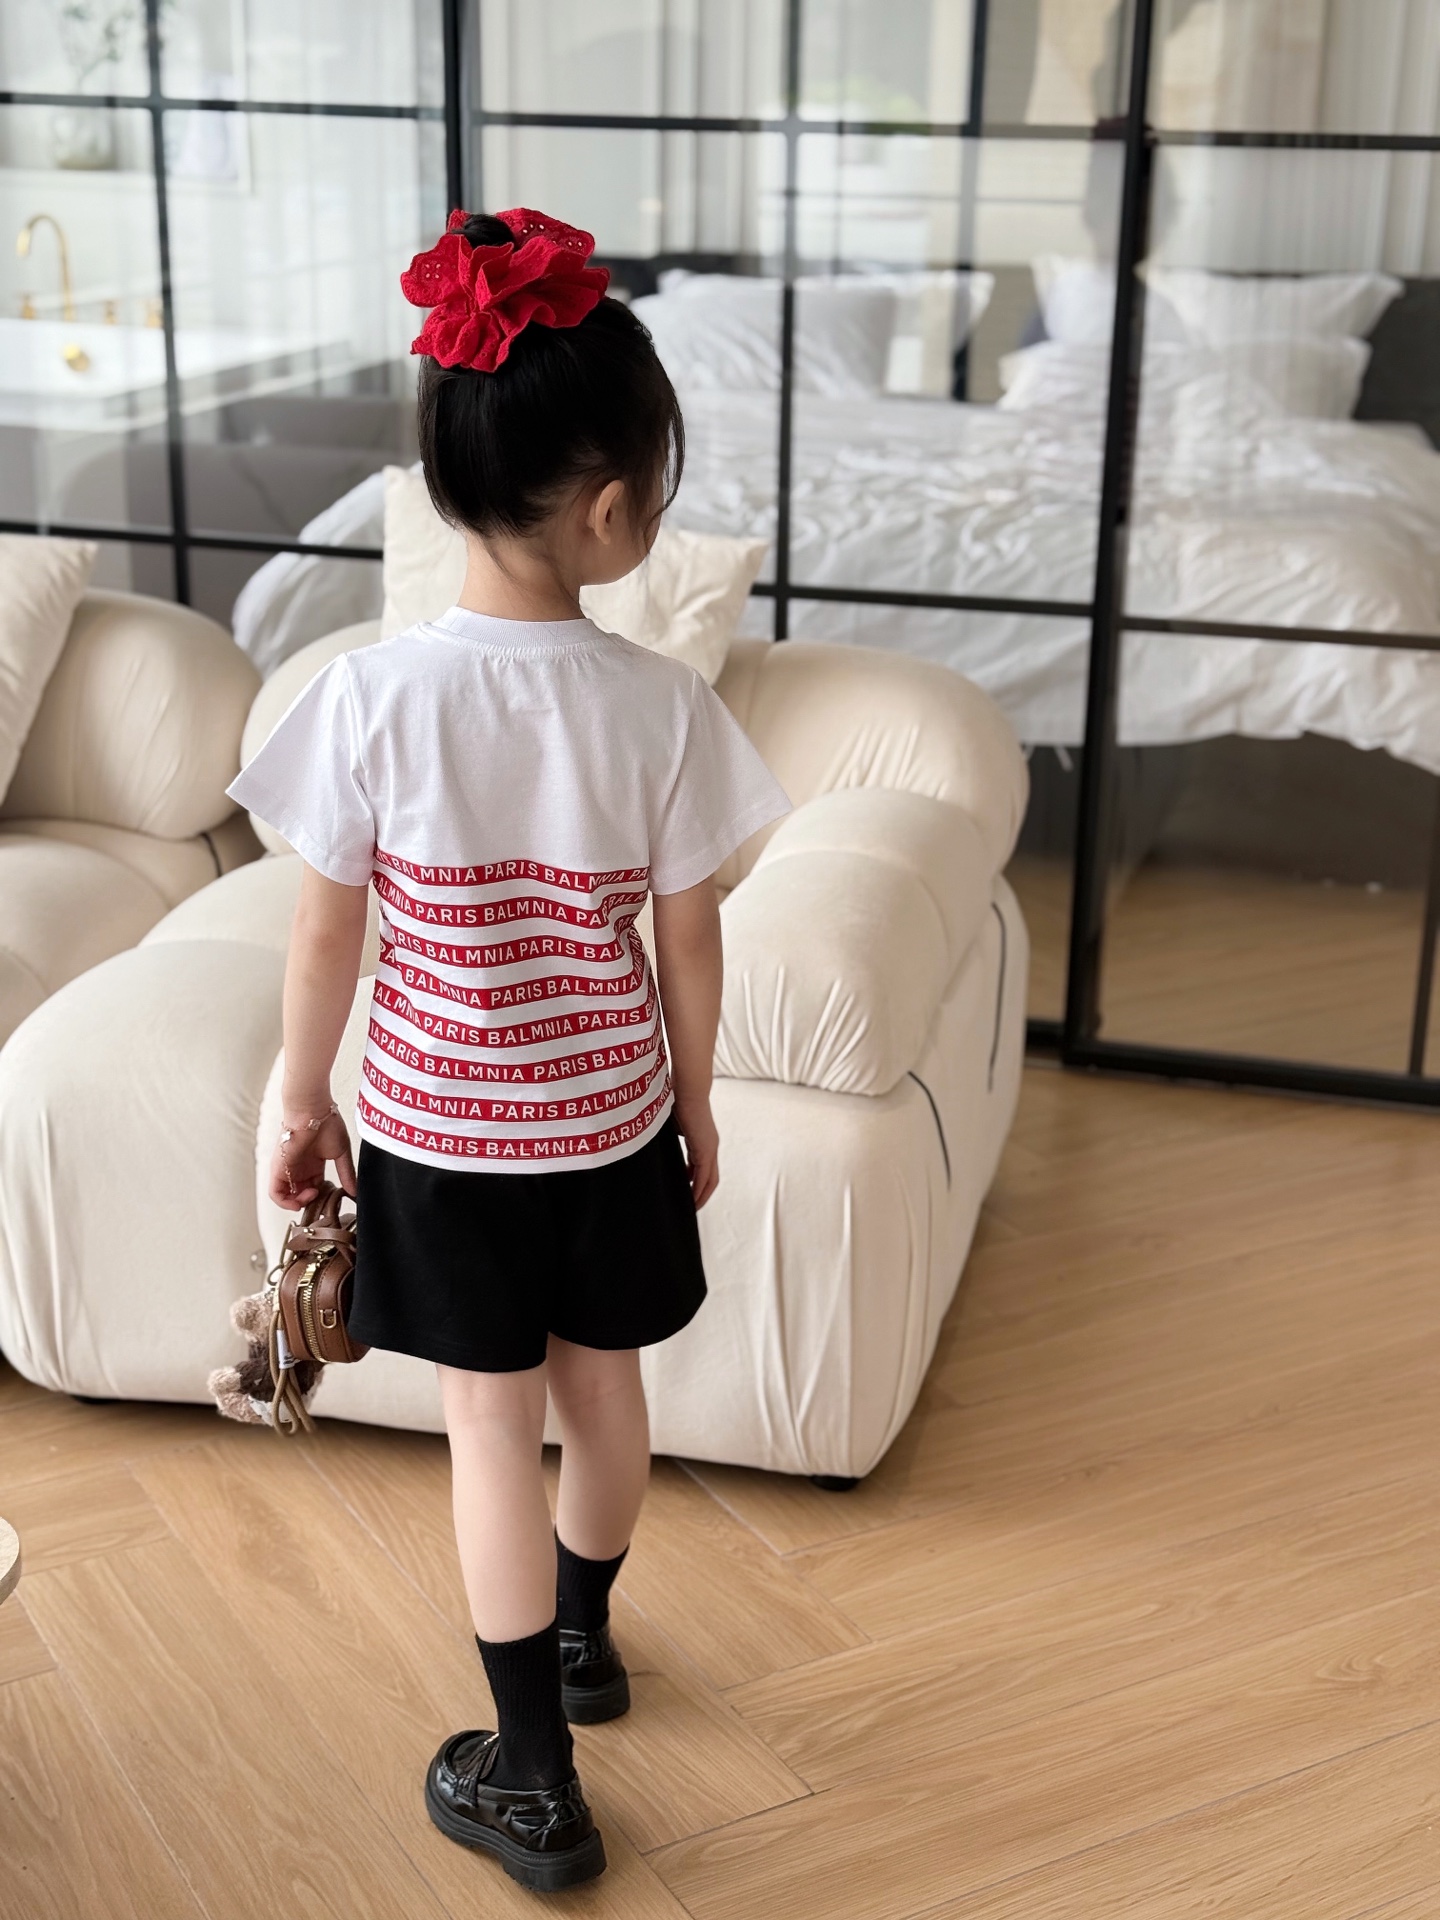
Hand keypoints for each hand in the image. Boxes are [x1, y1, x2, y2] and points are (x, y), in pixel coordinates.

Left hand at [269, 1106, 355, 1209]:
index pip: (315, 1187)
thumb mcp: (342, 1153)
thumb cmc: (327, 1124)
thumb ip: (347, 1173)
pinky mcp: (278, 1170)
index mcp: (313, 1163)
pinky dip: (285, 1203)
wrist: (313, 1111)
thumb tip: (354, 1191)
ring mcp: (288, 1169)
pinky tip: (299, 1201)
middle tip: (322, 1197)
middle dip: (312, 1201)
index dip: (323, 1195)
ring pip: (287, 1196)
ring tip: (312, 1195)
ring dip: (300, 1203)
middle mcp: (299, 1168)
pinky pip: (276, 1194)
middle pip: (302, 1194)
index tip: (333, 1194)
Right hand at [674, 1094, 718, 1208]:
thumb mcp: (670, 1125)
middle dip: (701, 1194)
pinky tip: (691, 1200)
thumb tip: (653, 1145)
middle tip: (690, 1207)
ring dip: (701, 1195)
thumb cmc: (676, 1100)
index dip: (695, 1182)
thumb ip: (668, 1139)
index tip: (685, 1192)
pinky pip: (705, 1177)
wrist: (687, 1089)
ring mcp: (710, 1148)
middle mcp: (710, 1146)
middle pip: (710, 1179)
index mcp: (702, 1141)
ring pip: (710, 1180)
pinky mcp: (707, 1150)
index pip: (702, 1168)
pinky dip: (699, 1190)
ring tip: (690, 1208)